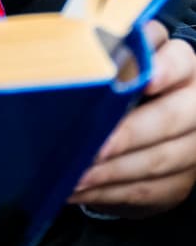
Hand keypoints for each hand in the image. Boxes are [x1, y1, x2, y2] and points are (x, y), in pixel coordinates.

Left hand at [70, 24, 195, 216]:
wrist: (131, 125)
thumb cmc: (110, 80)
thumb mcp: (106, 59)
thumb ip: (97, 53)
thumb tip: (62, 57)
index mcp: (178, 63)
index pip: (179, 59)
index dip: (164, 69)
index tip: (144, 80)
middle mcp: (193, 102)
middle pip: (171, 116)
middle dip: (129, 133)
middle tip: (93, 146)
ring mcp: (192, 144)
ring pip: (161, 159)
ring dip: (114, 171)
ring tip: (75, 175)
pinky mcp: (181, 179)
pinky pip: (150, 189)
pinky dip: (111, 191)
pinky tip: (82, 190)